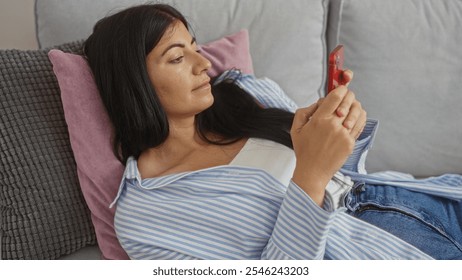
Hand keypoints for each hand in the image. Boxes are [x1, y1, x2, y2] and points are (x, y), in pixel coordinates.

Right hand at [290, 84, 365, 205]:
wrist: (313, 171)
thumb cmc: (304, 150)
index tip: (340, 88)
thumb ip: (304, 111)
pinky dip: (359, 117)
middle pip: (348, 101)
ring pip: (358, 111)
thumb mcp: (296, 129)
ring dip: (355, 106)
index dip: (340, 89)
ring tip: (349, 108)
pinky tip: (354, 118)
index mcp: (319, 120)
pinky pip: (360, 124)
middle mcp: (333, 125)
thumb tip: (319, 103)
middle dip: (348, 96)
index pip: (336, 96)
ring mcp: (344, 134)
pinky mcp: (350, 143)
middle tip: (345, 97)